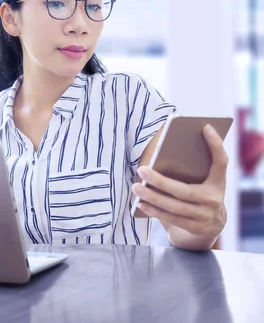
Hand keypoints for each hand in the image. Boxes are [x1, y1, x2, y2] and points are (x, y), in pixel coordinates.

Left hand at [132, 124, 227, 239]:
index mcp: (217, 182)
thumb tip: (158, 156)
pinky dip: (154, 211)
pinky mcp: (195, 229)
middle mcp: (214, 199)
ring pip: (175, 207)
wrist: (210, 229)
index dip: (215, 144)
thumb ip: (190, 171)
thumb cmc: (198, 197)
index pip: (221, 161)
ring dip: (152, 197)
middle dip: (161, 181)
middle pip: (185, 190)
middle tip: (141, 169)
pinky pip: (171, 219)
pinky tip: (141, 203)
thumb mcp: (202, 183)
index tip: (205, 127)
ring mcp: (205, 217)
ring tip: (136, 187)